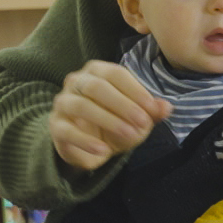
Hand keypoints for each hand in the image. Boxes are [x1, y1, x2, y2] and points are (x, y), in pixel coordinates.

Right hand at [49, 61, 170, 171]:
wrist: (92, 145)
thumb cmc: (117, 122)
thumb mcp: (139, 118)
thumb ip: (152, 112)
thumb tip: (167, 107)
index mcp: (98, 72)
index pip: (115, 74)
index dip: (135, 90)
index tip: (152, 109)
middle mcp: (77, 82)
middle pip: (97, 87)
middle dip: (123, 105)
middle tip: (143, 122)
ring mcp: (63, 102)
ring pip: (81, 106)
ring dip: (108, 121)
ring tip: (129, 135)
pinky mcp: (55, 125)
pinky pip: (67, 130)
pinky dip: (86, 141)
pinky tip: (103, 150)